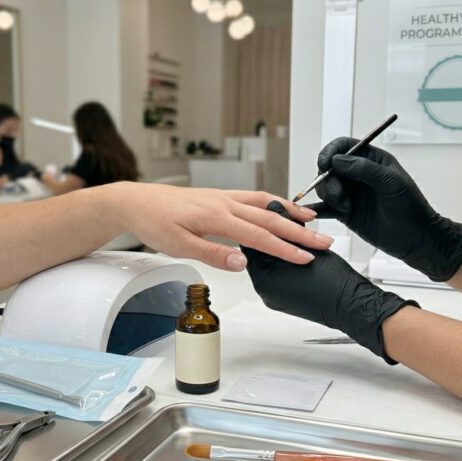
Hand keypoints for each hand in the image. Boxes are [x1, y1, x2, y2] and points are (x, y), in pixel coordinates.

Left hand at [112, 183, 333, 271]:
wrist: (136, 202)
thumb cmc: (154, 222)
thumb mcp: (179, 245)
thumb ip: (213, 253)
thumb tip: (243, 261)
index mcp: (218, 216)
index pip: (260, 236)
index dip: (285, 248)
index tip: (305, 257)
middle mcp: (225, 203)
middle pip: (271, 218)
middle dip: (300, 231)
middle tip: (324, 242)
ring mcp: (224, 198)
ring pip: (266, 203)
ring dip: (291, 211)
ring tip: (312, 220)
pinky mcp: (220, 197)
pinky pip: (254, 198)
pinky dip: (273, 202)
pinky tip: (279, 208)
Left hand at [242, 202, 415, 361]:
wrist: (353, 307)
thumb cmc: (334, 282)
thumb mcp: (307, 249)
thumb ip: (287, 235)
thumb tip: (277, 220)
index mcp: (264, 277)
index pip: (250, 243)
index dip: (261, 225)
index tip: (270, 216)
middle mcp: (264, 290)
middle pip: (257, 254)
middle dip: (268, 237)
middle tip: (281, 223)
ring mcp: (273, 296)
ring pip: (267, 265)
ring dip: (277, 250)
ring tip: (291, 238)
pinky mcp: (282, 299)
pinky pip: (276, 276)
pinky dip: (282, 263)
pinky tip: (295, 254)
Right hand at [311, 138, 461, 281]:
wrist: (416, 239)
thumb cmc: (411, 208)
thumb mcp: (391, 183)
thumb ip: (364, 169)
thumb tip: (337, 160)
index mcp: (370, 160)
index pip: (343, 147)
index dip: (330, 152)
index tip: (325, 164)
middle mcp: (357, 174)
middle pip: (328, 168)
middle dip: (328, 180)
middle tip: (339, 196)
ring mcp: (349, 193)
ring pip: (324, 187)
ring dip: (329, 196)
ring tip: (345, 208)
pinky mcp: (344, 212)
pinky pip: (323, 208)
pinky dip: (314, 209)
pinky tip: (309, 213)